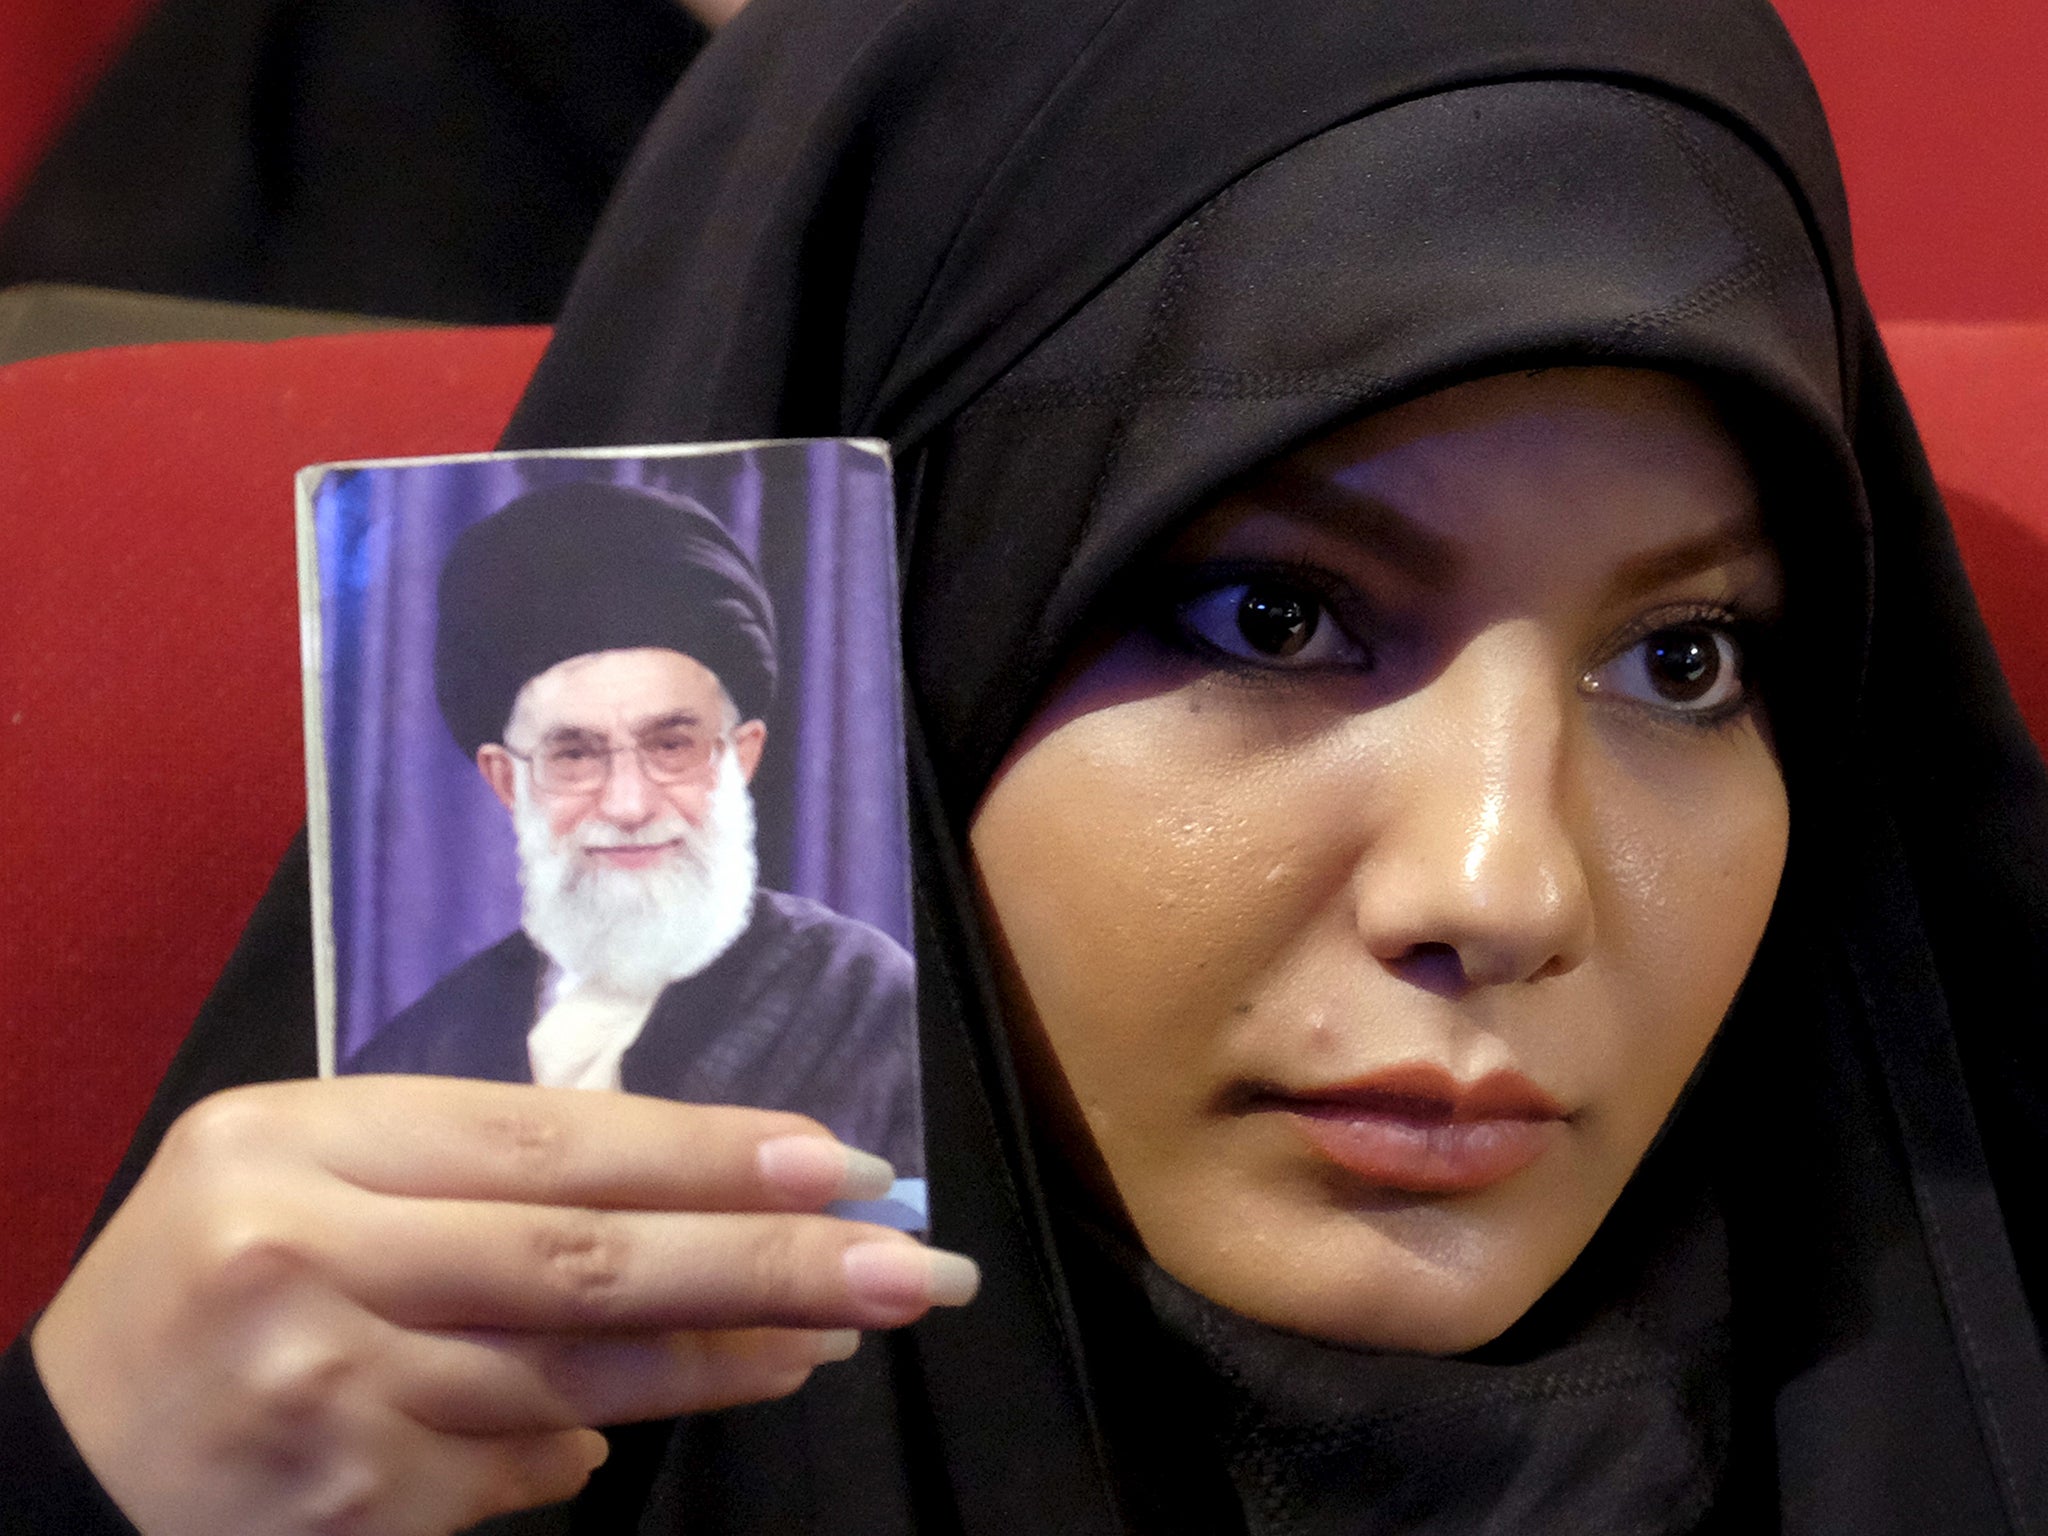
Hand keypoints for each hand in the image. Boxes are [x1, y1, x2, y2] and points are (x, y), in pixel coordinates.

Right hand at [31, 1076, 974, 1535]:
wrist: (67, 1468)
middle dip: (766, 1261)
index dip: (708, 1152)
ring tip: (831, 1334)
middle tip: (907, 1263)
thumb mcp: (307, 1175)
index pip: (551, 1139)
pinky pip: (519, 1470)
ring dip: (725, 1357)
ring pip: (580, 1371)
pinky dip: (588, 1440)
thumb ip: (469, 1176)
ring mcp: (327, 1398)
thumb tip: (679, 1214)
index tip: (838, 1163)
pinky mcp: (348, 1510)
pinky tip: (641, 1415)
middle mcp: (308, 1258)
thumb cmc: (211, 1283)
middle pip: (586, 1256)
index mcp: (300, 1141)